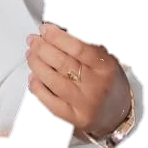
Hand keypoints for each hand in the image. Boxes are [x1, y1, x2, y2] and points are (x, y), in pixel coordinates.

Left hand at [26, 22, 130, 138]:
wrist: (117, 113)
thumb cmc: (106, 82)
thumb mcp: (103, 60)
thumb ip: (81, 47)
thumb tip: (52, 34)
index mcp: (105, 67)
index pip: (78, 48)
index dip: (57, 37)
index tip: (44, 29)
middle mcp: (95, 86)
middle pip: (61, 62)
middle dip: (41, 47)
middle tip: (33, 40)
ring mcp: (83, 103)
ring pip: (51, 80)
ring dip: (36, 64)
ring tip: (31, 54)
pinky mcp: (72, 117)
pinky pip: (48, 101)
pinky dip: (37, 86)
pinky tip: (33, 76)